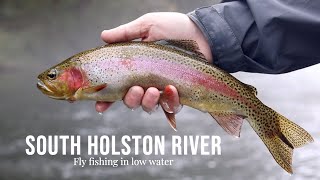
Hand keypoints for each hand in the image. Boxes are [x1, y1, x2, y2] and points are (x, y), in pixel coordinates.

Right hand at [96, 12, 211, 112]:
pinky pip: (171, 106)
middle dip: (130, 99)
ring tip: (152, 90)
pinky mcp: (179, 94)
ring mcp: (162, 89)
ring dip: (147, 102)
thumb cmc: (174, 28)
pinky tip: (170, 89)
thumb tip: (102, 36)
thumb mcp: (148, 25)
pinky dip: (169, 101)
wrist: (202, 33)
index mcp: (135, 68)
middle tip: (136, 88)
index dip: (105, 98)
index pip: (116, 86)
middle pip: (130, 101)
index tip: (98, 105)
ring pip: (148, 107)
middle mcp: (146, 81)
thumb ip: (126, 33)